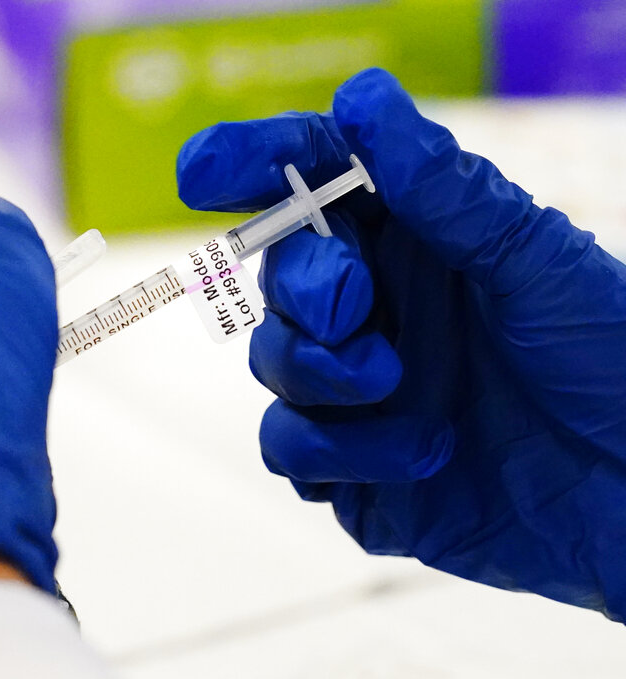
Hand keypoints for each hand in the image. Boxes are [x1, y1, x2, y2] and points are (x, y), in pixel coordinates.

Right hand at [177, 68, 625, 620]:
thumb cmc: (609, 360)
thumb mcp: (536, 261)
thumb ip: (443, 191)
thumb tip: (361, 100)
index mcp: (416, 244)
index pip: (314, 185)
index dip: (251, 164)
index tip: (201, 170)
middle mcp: (379, 312)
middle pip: (281, 278)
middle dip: (306, 288)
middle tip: (357, 304)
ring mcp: (360, 393)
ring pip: (274, 364)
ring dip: (322, 371)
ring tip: (396, 383)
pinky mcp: (354, 470)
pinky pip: (292, 451)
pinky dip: (342, 451)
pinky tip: (425, 452)